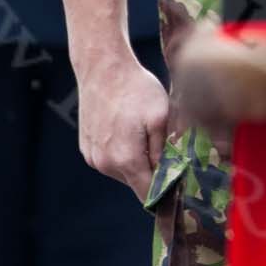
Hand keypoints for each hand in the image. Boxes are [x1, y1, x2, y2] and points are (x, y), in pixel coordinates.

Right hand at [74, 53, 169, 200]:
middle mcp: (105, 164)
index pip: (148, 195)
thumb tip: (171, 177)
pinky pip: (110, 161)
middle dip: (152, 173)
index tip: (178, 193)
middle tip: (163, 147)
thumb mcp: (161, 117)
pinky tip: (126, 129)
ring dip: (137, 161)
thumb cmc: (136, 89)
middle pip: (137, 183)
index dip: (165, 196)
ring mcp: (93, 157)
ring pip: (123, 172)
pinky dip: (121, 153)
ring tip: (141, 132)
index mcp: (126, 159)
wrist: (103, 68)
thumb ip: (165, 152)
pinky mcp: (86, 148)